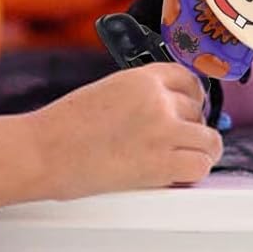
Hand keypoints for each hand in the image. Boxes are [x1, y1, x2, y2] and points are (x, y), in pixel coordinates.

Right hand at [24, 64, 222, 197]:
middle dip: (190, 125)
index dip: (192, 96)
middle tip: (176, 140)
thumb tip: (167, 110)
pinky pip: (200, 165)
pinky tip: (181, 173)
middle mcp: (158, 100)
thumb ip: (141, 95)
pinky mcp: (160, 163)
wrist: (43, 152)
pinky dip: (195, 171)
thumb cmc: (64, 126)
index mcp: (143, 78)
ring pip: (209, 139)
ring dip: (201, 149)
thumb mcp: (109, 91)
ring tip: (186, 158)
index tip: (191, 108)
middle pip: (198, 110)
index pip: (188, 79)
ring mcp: (163, 131)